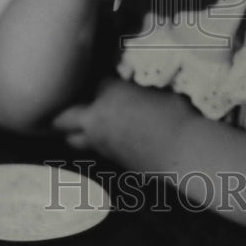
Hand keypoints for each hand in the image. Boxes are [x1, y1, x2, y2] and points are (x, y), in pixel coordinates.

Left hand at [51, 77, 193, 164]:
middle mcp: (96, 118)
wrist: (182, 150)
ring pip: (73, 140)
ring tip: (84, 126)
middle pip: (63, 118)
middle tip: (72, 108)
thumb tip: (133, 91)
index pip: (92, 83)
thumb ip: (136, 90)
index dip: (97, 83)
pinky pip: (93, 152)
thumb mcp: (156, 90)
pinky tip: (108, 140)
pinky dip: (94, 146)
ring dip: (75, 132)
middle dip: (64, 113)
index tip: (105, 83)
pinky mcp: (111, 162)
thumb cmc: (175, 114)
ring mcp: (101, 144)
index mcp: (108, 93)